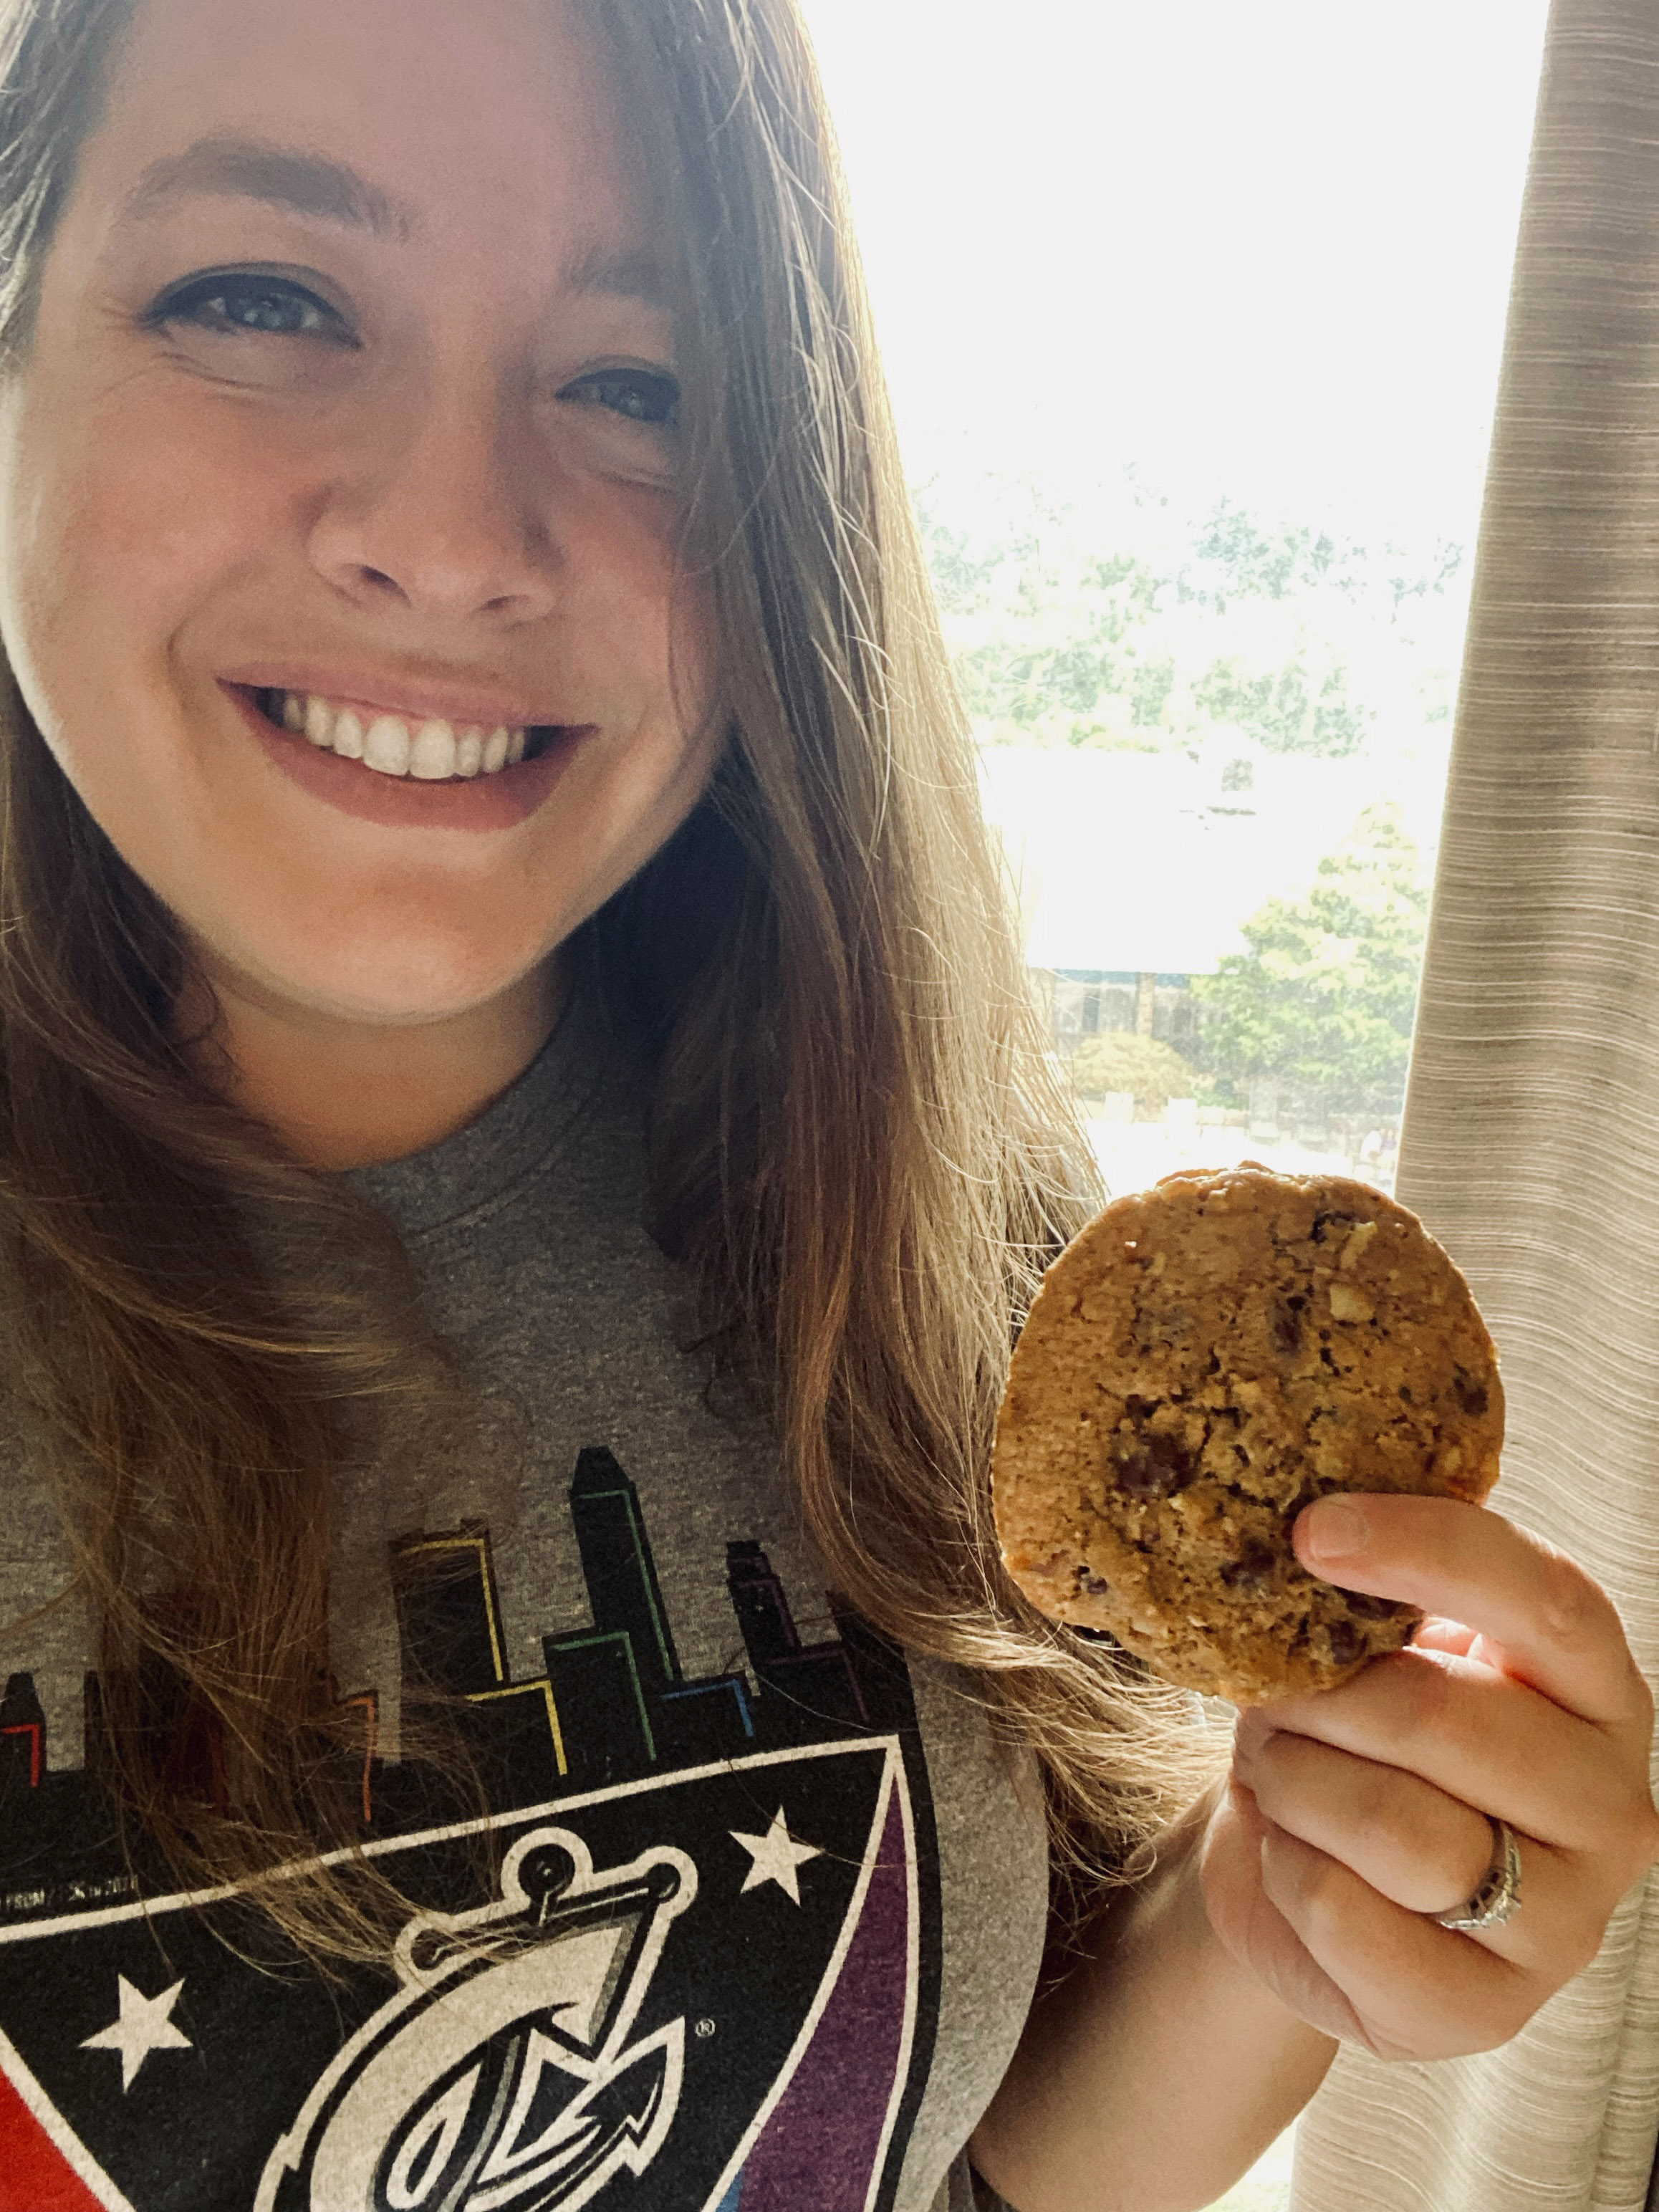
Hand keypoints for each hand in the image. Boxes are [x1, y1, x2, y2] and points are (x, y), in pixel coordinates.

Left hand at [1198, 1493, 1658, 2059]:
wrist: (1310, 1889)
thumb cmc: (1361, 1746)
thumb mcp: (1383, 1656)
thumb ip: (1383, 1602)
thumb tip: (1316, 1530)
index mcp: (1601, 1692)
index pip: (1546, 1601)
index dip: (1428, 1548)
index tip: (1311, 1529)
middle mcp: (1610, 1807)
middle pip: (1440, 1715)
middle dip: (1317, 1699)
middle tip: (1271, 1700)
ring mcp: (1563, 1923)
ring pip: (1390, 1822)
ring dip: (1293, 1780)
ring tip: (1279, 1775)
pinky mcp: (1483, 2011)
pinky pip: (1340, 1910)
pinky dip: (1284, 1868)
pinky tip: (1295, 1859)